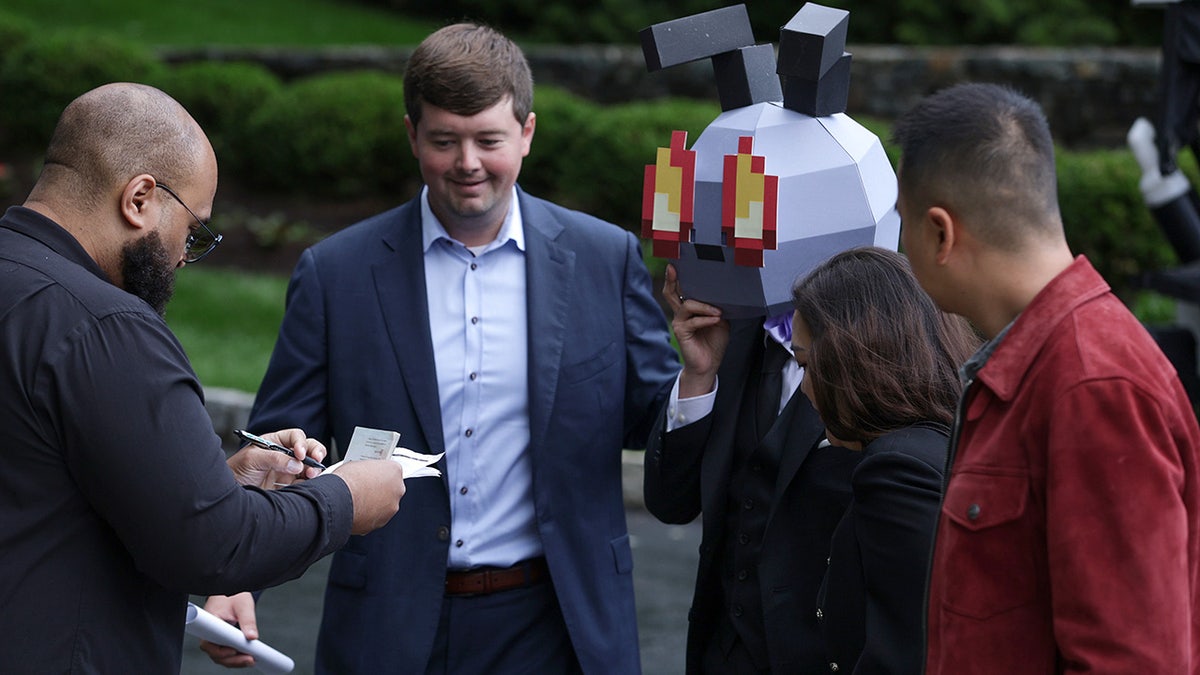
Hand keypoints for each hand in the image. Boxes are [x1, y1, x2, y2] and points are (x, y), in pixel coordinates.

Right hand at [198, 592, 258, 667]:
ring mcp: (214, 639)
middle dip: (232, 659)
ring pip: (221, 656)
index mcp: (209, 623)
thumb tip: (252, 637)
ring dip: (235, 660)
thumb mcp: (243, 605)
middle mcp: (208, 633)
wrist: (232, 591)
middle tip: (249, 659)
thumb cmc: (234, 595)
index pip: (209, 643)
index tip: (234, 651)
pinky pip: (226, 653)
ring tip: (251, 660)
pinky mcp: (221, 641)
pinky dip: (236, 657)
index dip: (220, 650)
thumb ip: (248, 620)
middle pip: (215, 654)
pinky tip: (248, 657)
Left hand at [227, 429, 326, 488]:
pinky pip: (305, 482)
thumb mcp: (252, 460)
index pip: (294, 437)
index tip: (300, 454)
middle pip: (307, 448)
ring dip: (314, 468)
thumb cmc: (235, 472)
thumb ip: (274, 458)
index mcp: (274, 442)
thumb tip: (296, 464)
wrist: (229, 494)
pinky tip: (307, 484)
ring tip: (311, 475)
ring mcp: (288, 470)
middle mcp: (284, 454)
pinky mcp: (289, 485)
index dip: (301, 443)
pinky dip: (310, 482)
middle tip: (316, 460)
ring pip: (309, 465)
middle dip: (315, 452)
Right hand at [327, 459, 405, 534]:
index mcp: (394, 470)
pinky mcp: (382, 521)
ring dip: (375, 504)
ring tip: (358, 501)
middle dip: (379, 489)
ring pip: (385, 504)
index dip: (379, 473)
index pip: (391, 470)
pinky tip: (357, 510)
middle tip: (365, 488)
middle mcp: (398, 489)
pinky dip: (369, 515)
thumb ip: (368, 469)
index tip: (372, 476)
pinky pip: (377, 517)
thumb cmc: (347, 481)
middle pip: (391, 488)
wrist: (339, 500)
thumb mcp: (358, 464)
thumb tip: (363, 473)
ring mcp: (392, 507)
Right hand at [664, 264, 728, 396]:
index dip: (676, 277)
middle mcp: (680, 313)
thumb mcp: (720, 319)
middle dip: (672, 279)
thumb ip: (717, 306)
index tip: (677, 262)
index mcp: (689, 308)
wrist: (709, 364)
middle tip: (674, 268)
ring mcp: (679, 322)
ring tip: (718, 311)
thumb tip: (724, 293)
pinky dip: (706, 319)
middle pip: (671, 292)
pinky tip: (716, 319)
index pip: (680, 289)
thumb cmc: (713, 341)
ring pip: (687, 305)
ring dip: (704, 306)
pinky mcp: (681, 332)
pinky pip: (693, 321)